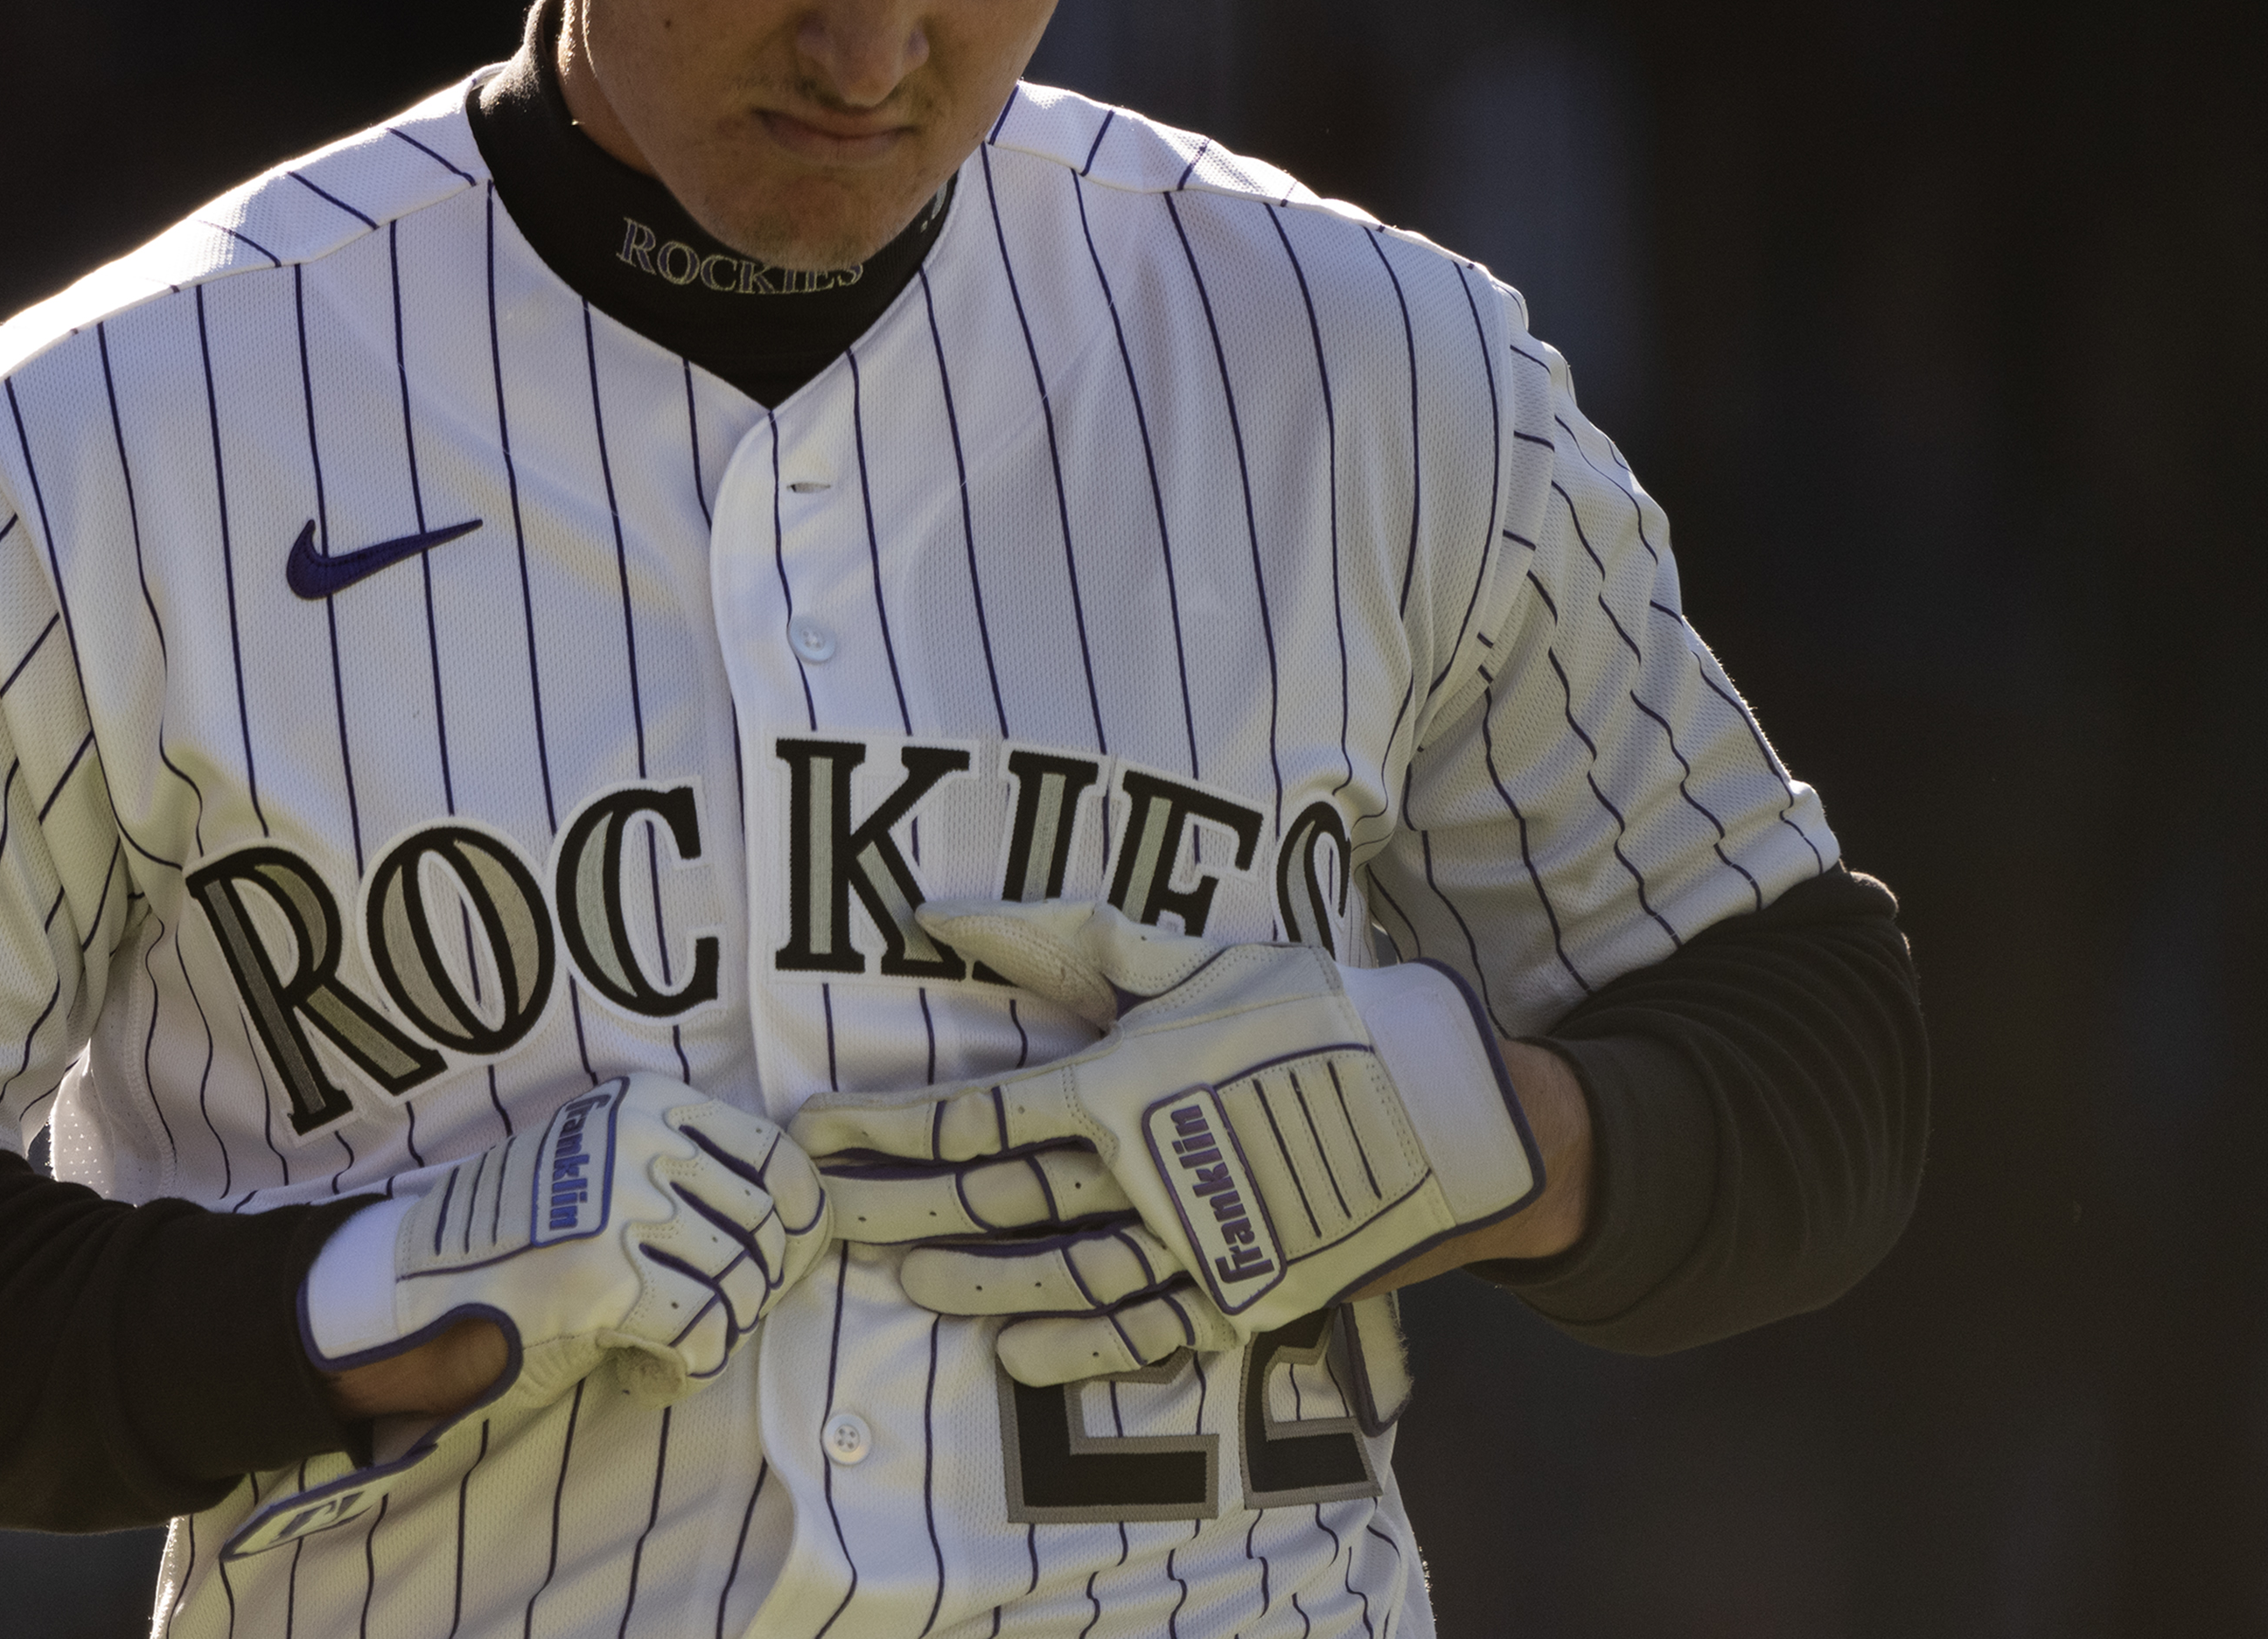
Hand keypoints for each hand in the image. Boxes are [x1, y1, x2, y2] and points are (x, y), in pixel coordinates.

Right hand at [232, 1078, 829, 1557]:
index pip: (778, 1157)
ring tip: (668, 1352)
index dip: (798, 1219)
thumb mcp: (607, 1173)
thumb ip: (688, 1179)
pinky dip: (685, 1370)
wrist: (411, 1286)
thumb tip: (802, 1227)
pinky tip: (646, 1377)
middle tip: (710, 1322)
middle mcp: (644, 1141)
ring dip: (717, 1335)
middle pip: (768, 1227)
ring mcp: (625, 1203)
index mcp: (649, 1104)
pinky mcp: (607, 1274)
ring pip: (741, 1284)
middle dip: (756, 1289)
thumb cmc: (518, 1243)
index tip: (781, 1262)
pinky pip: (701, 1333)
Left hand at [793, 901, 1544, 1386]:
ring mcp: (1190, 1244)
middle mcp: (1143, 1172)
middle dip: (892, 1208)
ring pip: (1051, 1273)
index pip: (974, 1114)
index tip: (818, 1136)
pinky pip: (1138, 1331)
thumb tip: (945, 917)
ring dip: (968, 1282)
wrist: (1453, 1108)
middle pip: (989, 1200)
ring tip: (903, 1283)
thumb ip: (1071, 943)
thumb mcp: (1200, 960)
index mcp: (1126, 1083)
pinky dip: (1072, 1344)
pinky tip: (1012, 1350)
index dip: (887, 1128)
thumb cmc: (1321, 1013)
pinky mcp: (1240, 1294)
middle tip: (814, 1219)